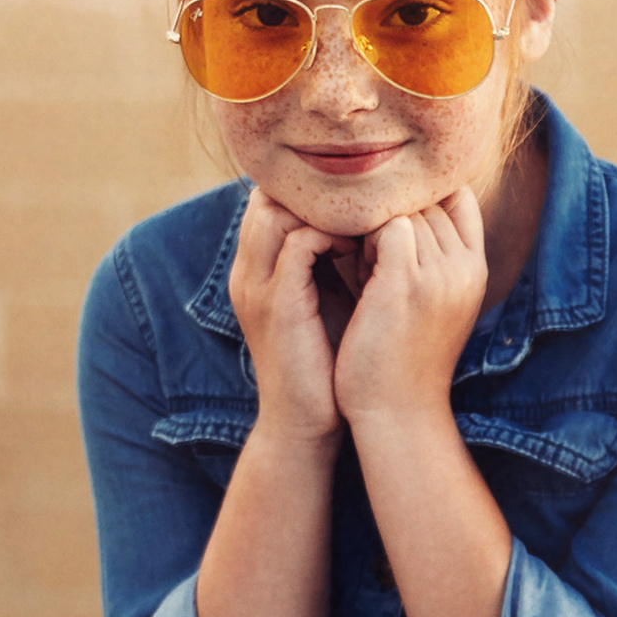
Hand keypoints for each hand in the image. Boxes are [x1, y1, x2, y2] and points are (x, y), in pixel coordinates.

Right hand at [226, 189, 341, 443]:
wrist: (304, 425)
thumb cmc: (323, 366)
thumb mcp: (324, 301)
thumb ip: (332, 262)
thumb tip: (368, 226)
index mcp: (255, 269)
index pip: (270, 200)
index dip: (310, 192)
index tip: (356, 199)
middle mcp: (247, 270)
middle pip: (267, 195)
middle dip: (315, 192)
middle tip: (362, 198)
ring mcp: (257, 285)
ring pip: (277, 209)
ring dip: (326, 210)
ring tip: (363, 221)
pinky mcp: (278, 302)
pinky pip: (299, 242)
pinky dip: (332, 235)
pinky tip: (360, 247)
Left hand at [332, 188, 489, 434]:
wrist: (397, 412)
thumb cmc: (403, 358)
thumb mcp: (432, 303)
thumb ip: (427, 260)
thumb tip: (399, 215)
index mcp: (476, 269)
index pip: (459, 198)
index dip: (422, 199)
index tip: (389, 221)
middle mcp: (465, 267)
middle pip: (428, 199)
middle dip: (393, 212)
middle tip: (365, 246)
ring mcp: (438, 273)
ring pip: (405, 208)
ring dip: (374, 224)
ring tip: (358, 260)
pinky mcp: (404, 282)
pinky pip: (386, 224)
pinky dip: (362, 235)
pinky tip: (349, 263)